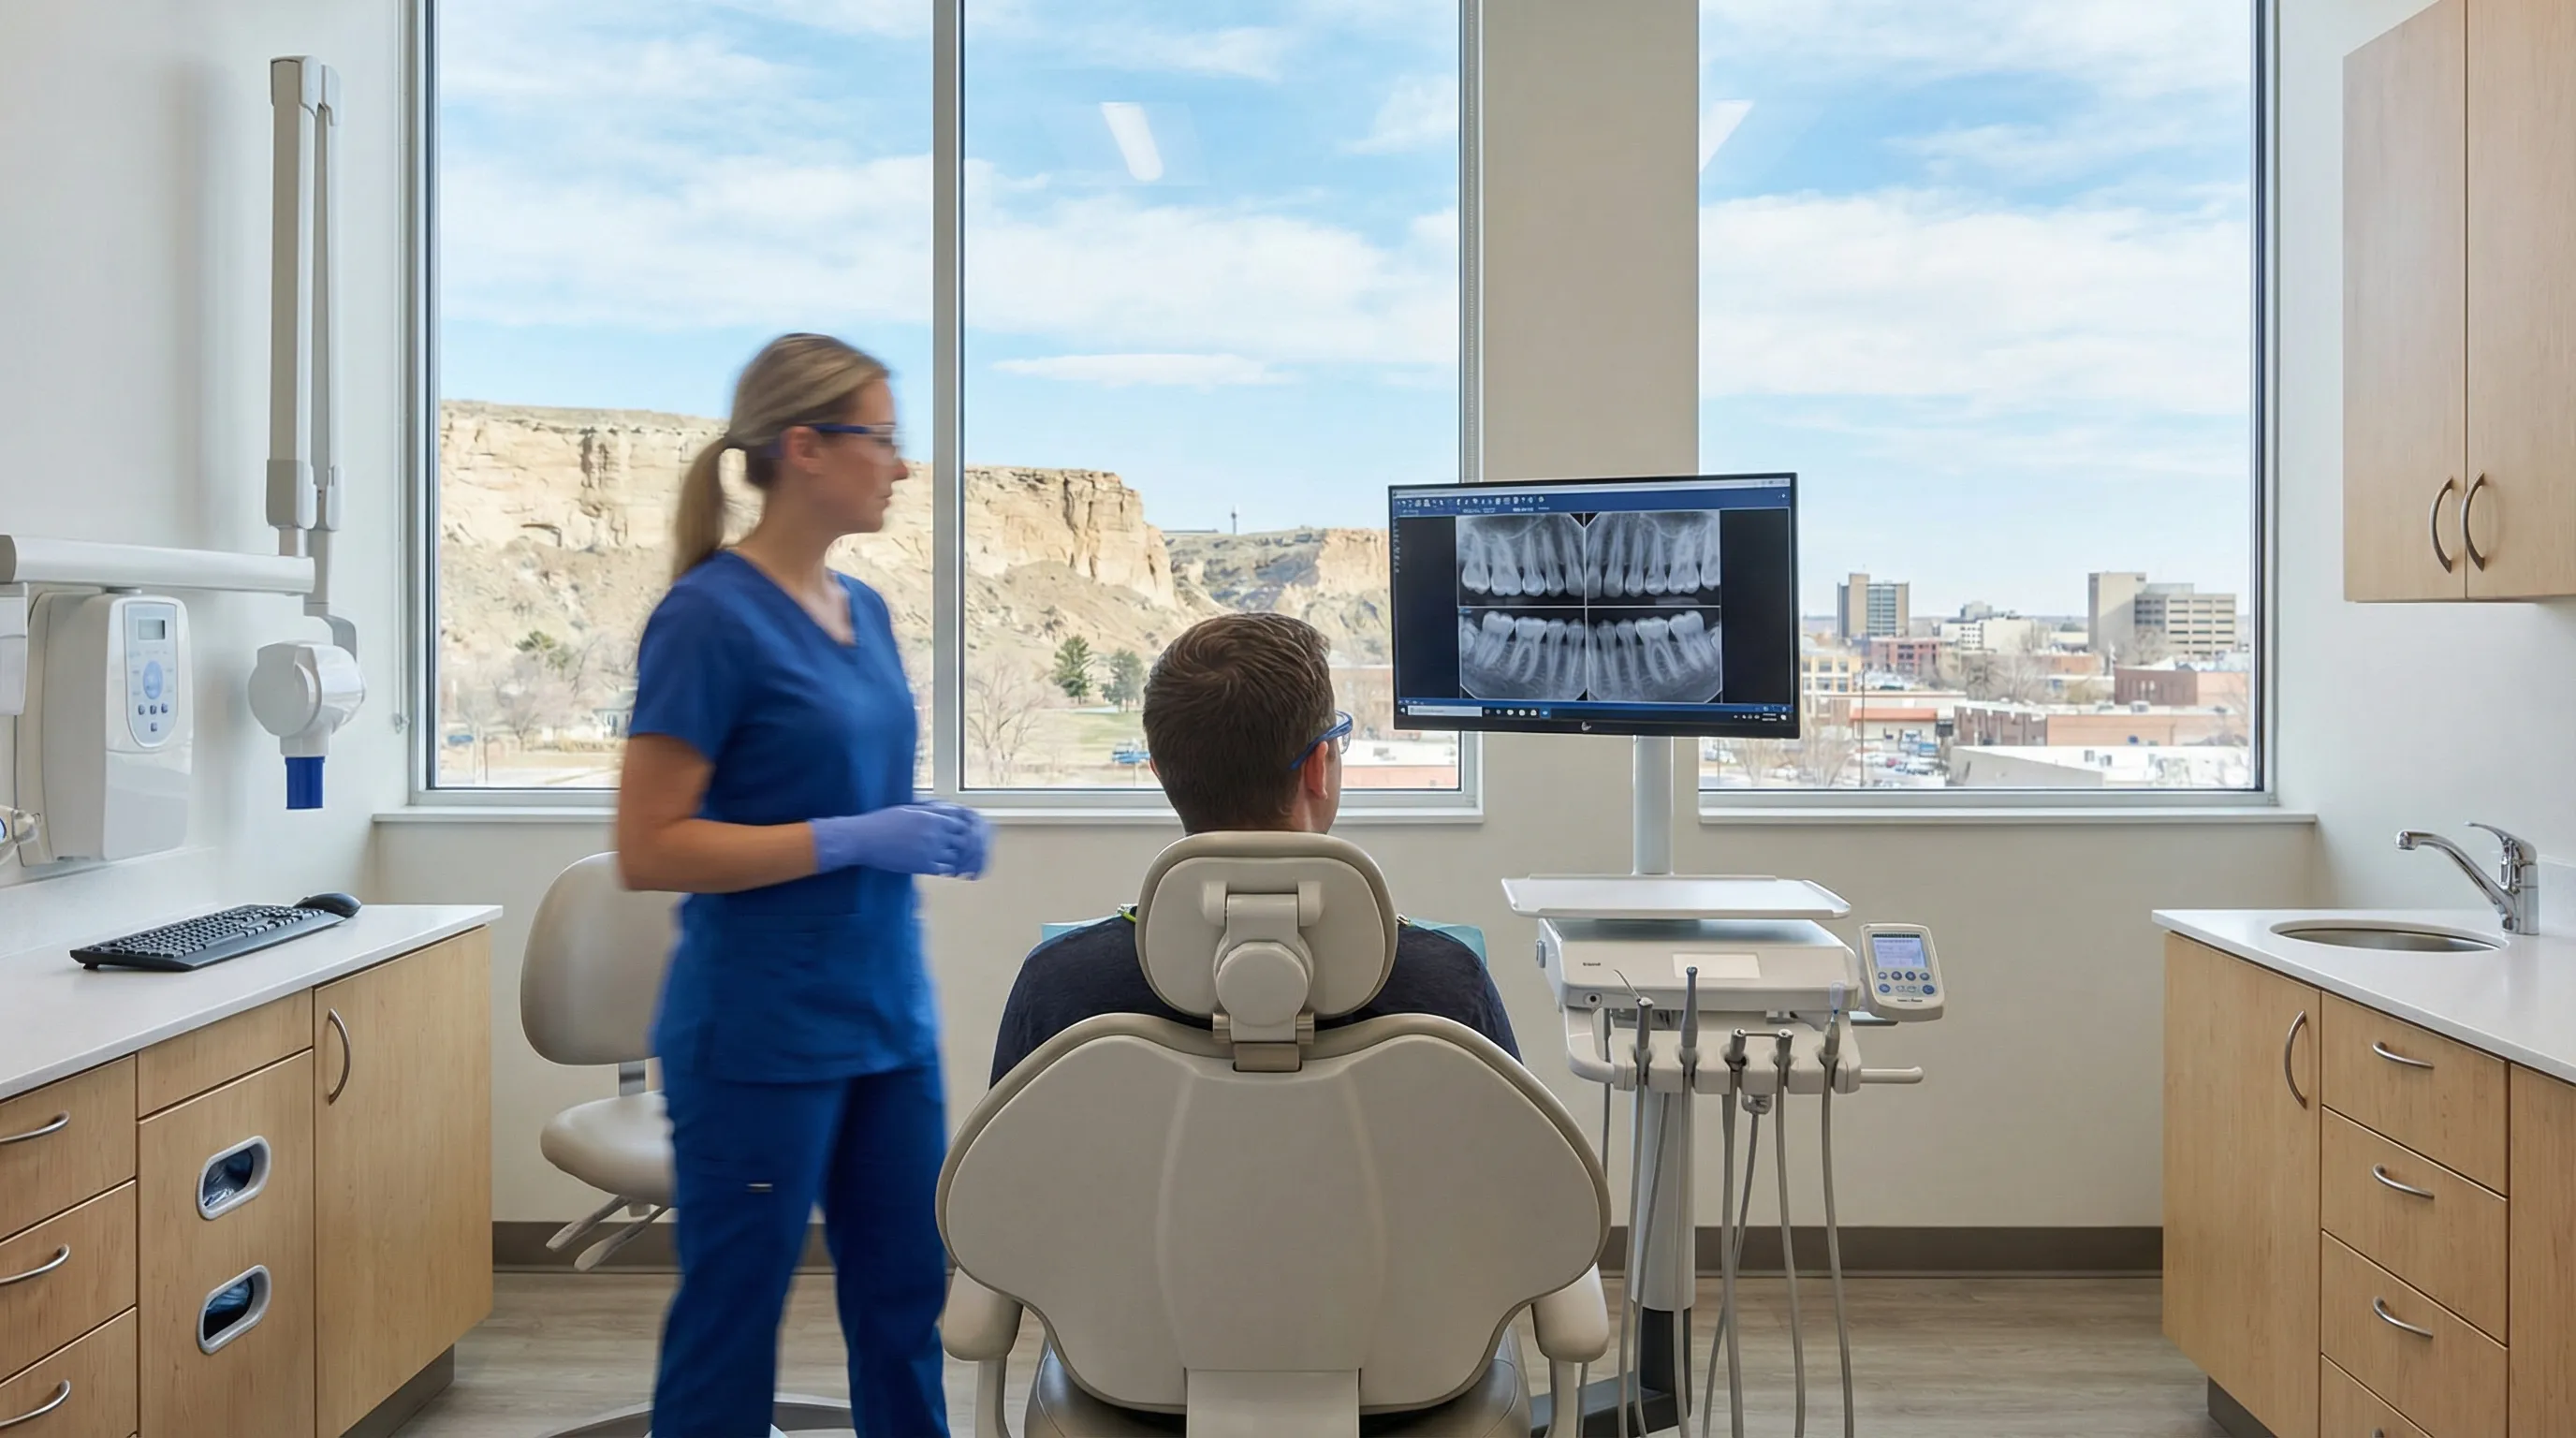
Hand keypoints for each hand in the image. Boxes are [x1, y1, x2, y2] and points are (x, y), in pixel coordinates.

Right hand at [811, 805, 983, 877]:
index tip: (956, 835)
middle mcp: (936, 833)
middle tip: (955, 849)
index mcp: (932, 818)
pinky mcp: (923, 866)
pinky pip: (945, 869)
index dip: (960, 830)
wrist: (864, 839)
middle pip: (962, 840)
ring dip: (952, 857)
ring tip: (946, 859)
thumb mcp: (908, 811)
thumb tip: (942, 812)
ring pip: (955, 856)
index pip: (961, 824)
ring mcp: (931, 850)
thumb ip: (928, 812)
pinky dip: (944, 869)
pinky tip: (937, 867)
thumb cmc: (882, 822)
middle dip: (960, 844)